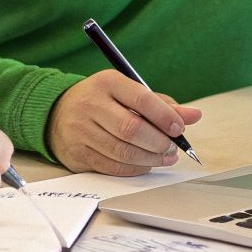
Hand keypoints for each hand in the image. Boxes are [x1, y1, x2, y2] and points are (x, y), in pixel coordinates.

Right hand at [45, 70, 202, 175]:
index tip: (179, 128)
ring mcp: (82, 130)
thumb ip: (161, 105)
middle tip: (172, 148)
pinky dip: (135, 169)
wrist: (57, 113)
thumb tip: (194, 116)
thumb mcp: (128, 93)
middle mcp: (91, 104)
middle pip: (132, 129)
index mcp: (107, 83)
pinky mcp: (78, 153)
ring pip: (123, 152)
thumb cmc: (103, 102)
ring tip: (164, 157)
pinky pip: (112, 167)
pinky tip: (145, 164)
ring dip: (150, 159)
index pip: (141, 99)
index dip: (164, 116)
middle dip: (159, 142)